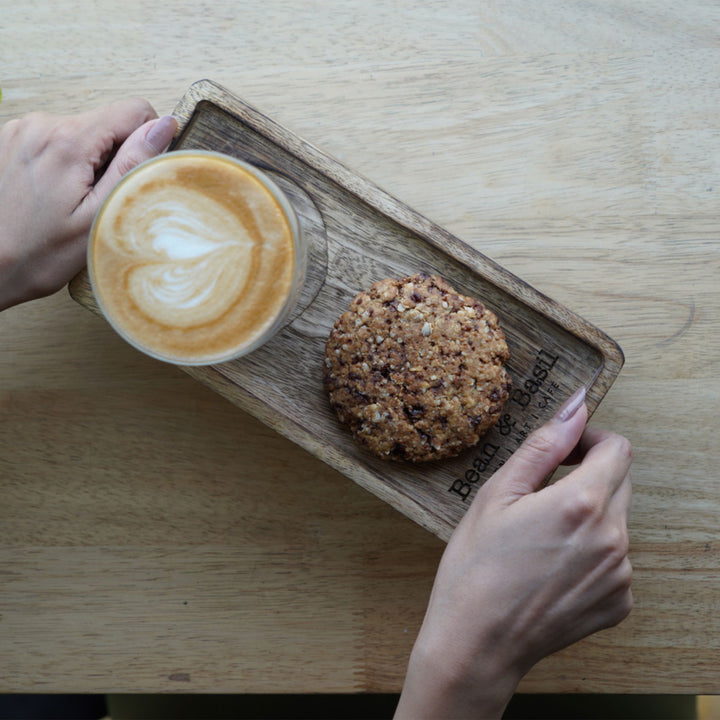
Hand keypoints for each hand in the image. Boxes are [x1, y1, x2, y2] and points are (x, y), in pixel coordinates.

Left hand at [0, 100, 177, 309]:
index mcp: (69, 141)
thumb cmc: (42, 252)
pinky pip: (57, 140)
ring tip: (73, 199)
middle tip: (98, 198)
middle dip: (113, 157)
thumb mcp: (101, 213)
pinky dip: (65, 162)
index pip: (133, 111)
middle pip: (106, 122)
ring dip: (88, 161)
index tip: (134, 172)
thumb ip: (133, 164)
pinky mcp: (12, 140)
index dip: (147, 140)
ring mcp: (22, 130)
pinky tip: (55, 194)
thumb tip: (163, 126)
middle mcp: (41, 125)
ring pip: (82, 132)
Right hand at [395, 388, 632, 718]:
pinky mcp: (619, 602)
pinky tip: (551, 568)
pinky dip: (591, 553)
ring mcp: (620, 574)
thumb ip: (543, 446)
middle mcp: (613, 537)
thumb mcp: (496, 494)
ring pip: (616, 521)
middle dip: (587, 476)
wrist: (476, 644)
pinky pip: (615, 559)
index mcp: (581, 503)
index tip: (564, 452)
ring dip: (588, 516)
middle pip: (619, 483)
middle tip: (540, 496)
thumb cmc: (475, 566)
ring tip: (539, 539)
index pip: (617, 449)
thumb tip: (575, 408)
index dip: (591, 441)